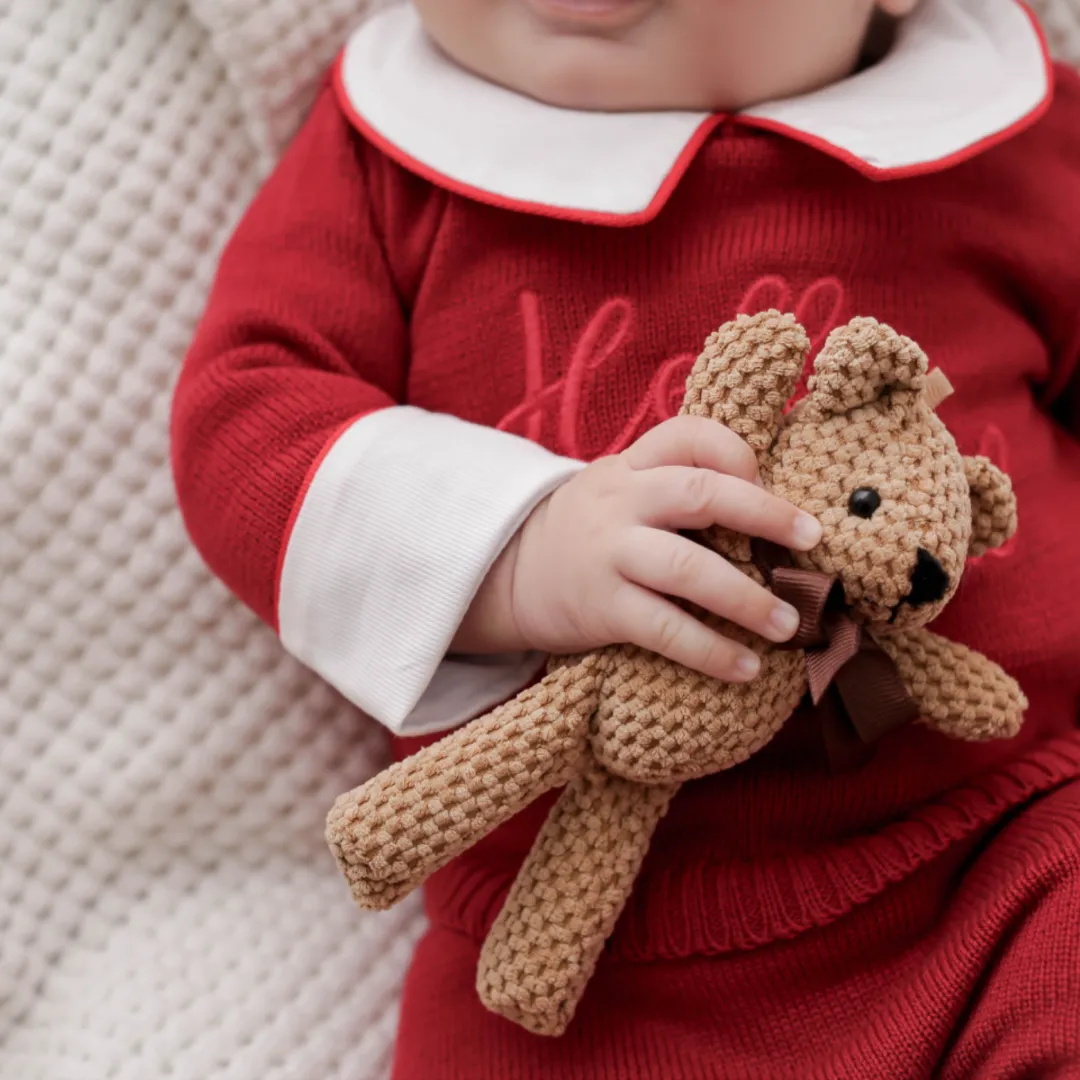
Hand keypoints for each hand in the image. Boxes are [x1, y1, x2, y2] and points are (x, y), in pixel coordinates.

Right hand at [455, 416, 821, 681]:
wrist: (506, 573)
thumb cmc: (588, 533)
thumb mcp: (621, 491)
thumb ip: (677, 488)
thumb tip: (774, 512)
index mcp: (630, 466)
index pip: (688, 435)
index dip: (737, 452)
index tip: (770, 481)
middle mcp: (620, 501)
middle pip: (699, 492)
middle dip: (764, 514)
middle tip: (812, 541)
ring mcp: (608, 554)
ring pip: (686, 568)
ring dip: (746, 598)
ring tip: (789, 623)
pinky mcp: (600, 607)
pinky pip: (663, 628)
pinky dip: (710, 650)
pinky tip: (746, 668)